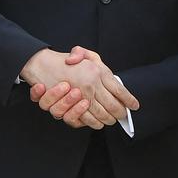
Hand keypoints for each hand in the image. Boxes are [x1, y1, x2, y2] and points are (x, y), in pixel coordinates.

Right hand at [22, 47, 138, 128]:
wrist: (42, 65)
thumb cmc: (66, 61)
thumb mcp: (83, 54)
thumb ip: (94, 58)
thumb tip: (104, 71)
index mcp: (98, 71)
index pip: (119, 89)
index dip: (129, 99)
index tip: (135, 106)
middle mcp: (92, 85)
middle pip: (112, 105)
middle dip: (120, 113)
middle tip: (122, 115)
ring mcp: (81, 97)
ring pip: (101, 114)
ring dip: (108, 119)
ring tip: (111, 119)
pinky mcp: (70, 107)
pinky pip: (86, 120)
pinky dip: (93, 123)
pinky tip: (98, 122)